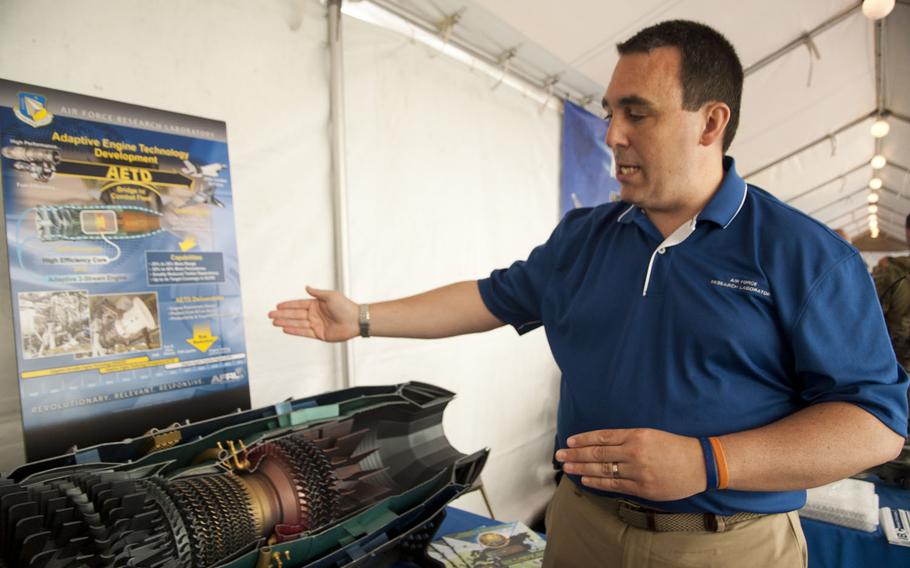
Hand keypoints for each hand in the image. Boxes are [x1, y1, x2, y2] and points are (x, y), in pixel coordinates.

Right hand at [268, 286, 358, 341]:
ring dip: (285, 323)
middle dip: (282, 315)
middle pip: (295, 315)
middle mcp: (315, 314)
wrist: (356, 321)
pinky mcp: (319, 334)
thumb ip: (317, 293)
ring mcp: (316, 325)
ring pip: (297, 324)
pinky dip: (294, 331)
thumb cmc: (346, 306)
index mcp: (317, 304)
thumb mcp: (331, 295)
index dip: (288, 305)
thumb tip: (307, 287)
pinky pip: (304, 332)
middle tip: (270, 315)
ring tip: (274, 322)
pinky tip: (285, 329)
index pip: (298, 305)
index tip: (277, 306)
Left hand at [554, 428, 706, 501]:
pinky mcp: (642, 488)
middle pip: (598, 453)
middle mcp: (634, 452)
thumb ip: (628, 439)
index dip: (583, 439)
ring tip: (567, 467)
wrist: (700, 464)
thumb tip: (602, 445)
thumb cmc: (675, 447)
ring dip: (582, 469)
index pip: (602, 437)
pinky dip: (597, 482)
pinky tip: (585, 479)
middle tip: (559, 455)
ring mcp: (637, 471)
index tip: (569, 441)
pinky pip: (614, 485)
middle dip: (576, 454)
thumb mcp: (651, 434)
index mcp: (636, 435)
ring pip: (603, 470)